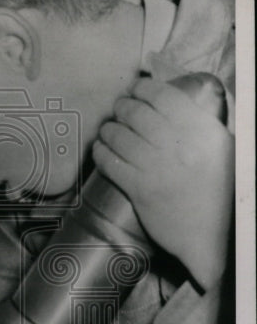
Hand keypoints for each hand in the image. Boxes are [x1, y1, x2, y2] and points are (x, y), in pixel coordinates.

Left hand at [92, 76, 233, 290]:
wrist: (211, 235)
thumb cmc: (219, 191)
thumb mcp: (221, 148)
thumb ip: (198, 124)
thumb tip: (168, 102)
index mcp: (203, 131)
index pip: (164, 96)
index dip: (144, 88)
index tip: (136, 89)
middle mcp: (179, 145)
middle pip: (137, 113)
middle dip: (122, 106)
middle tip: (119, 108)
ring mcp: (157, 168)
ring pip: (119, 135)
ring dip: (109, 128)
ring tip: (108, 128)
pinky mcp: (139, 190)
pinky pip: (110, 162)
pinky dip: (101, 152)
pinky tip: (101, 149)